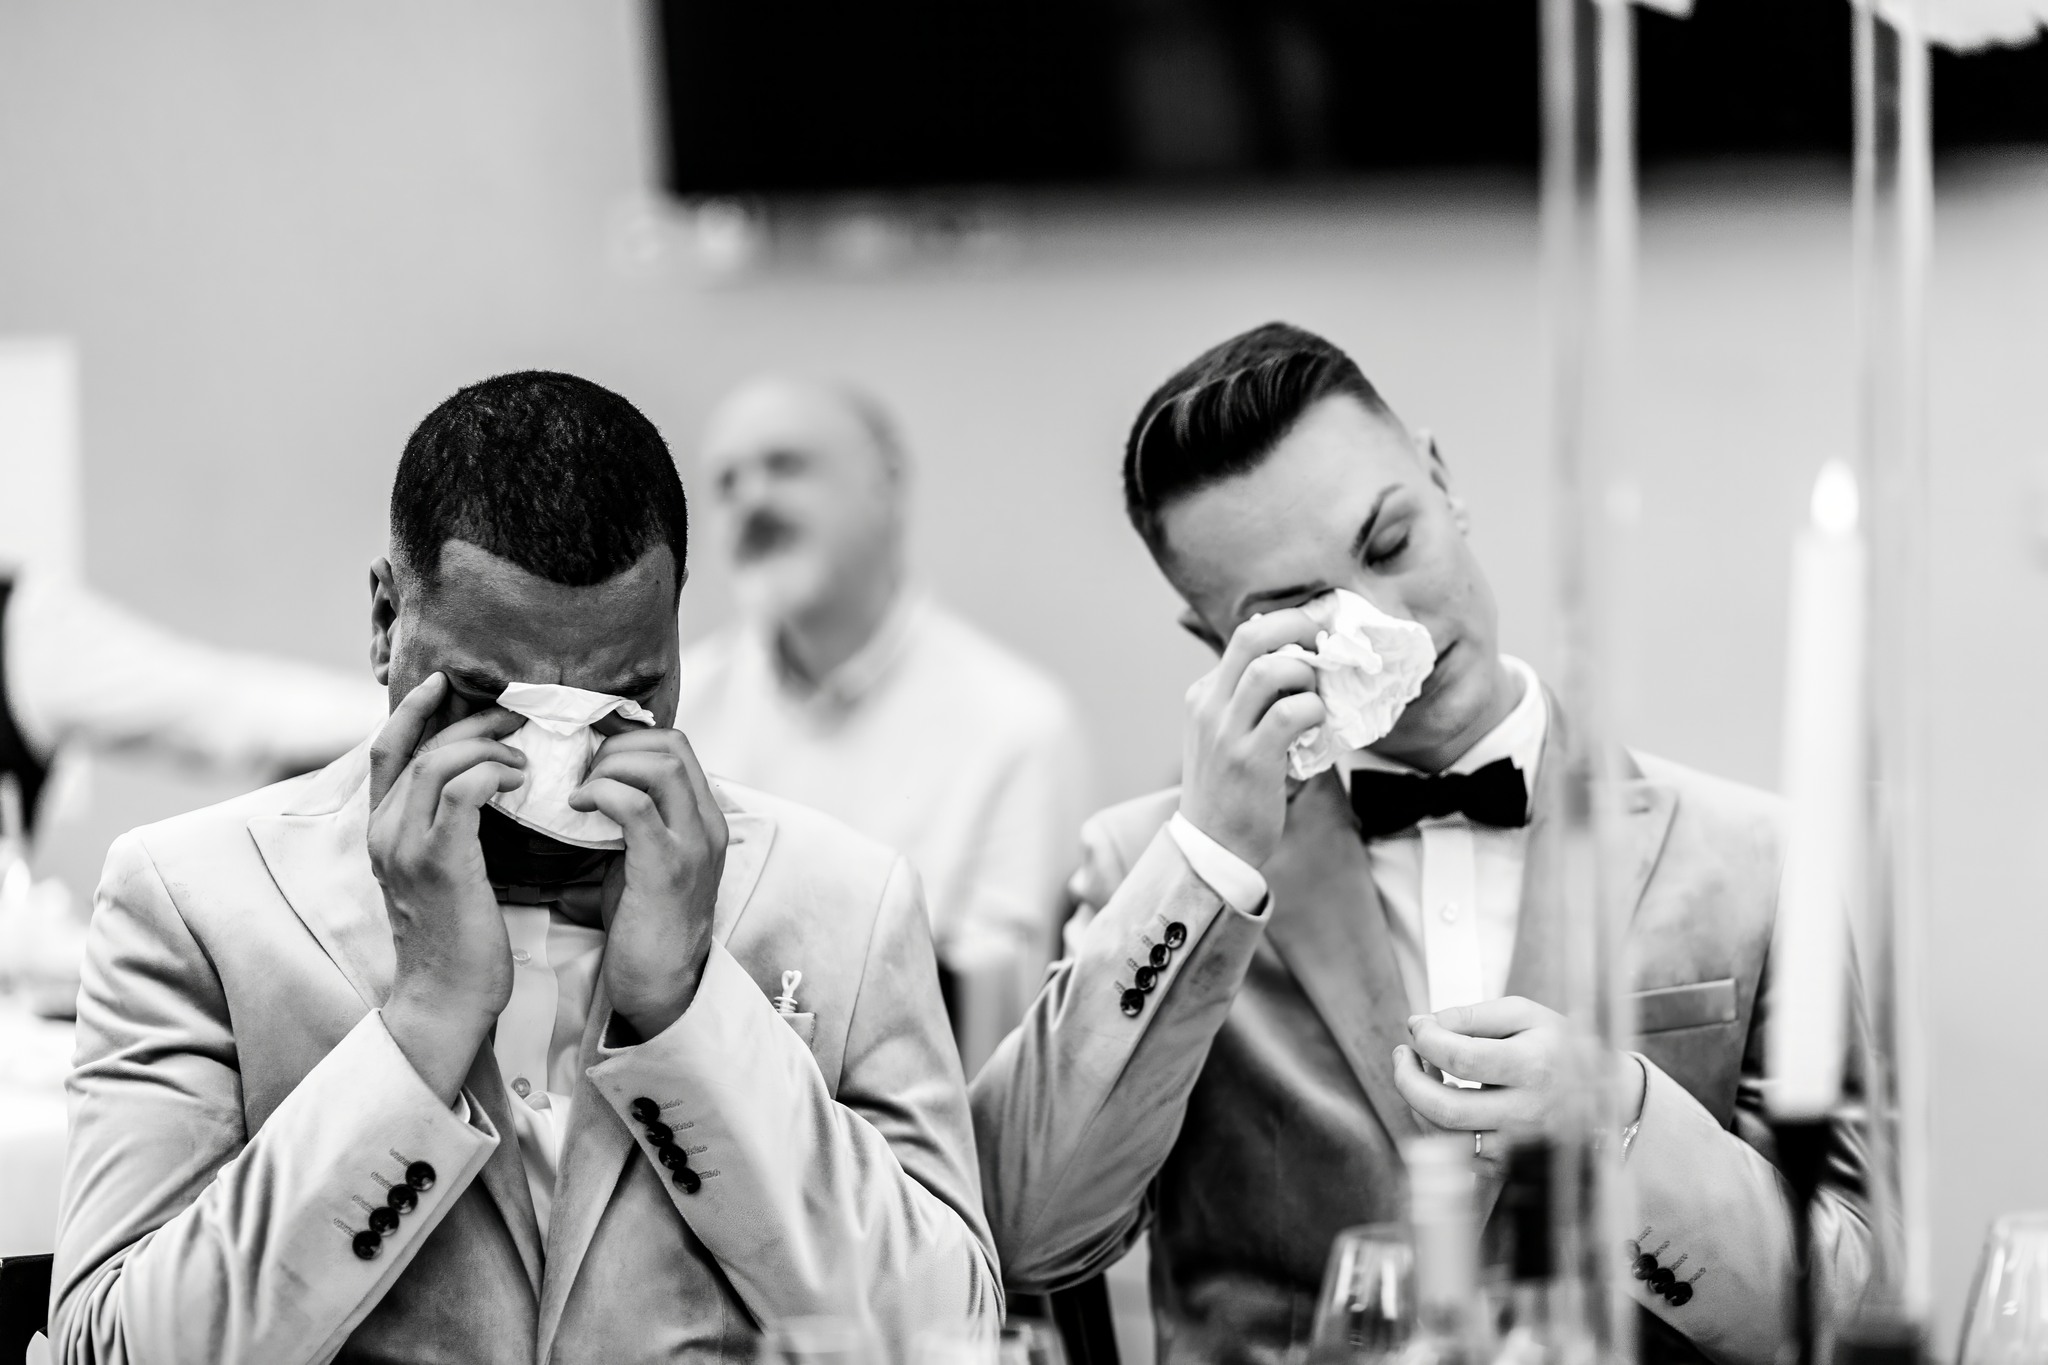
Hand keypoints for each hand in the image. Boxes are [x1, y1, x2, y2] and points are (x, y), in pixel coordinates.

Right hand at [367, 673, 528, 1102]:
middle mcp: (385, 831)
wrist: (446, 1001)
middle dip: (470, 720)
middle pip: (419, 746)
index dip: (413, 709)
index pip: (386, 749)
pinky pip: (462, 792)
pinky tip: (522, 780)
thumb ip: (448, 829)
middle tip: (516, 713)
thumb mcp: (442, 873)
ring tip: (526, 753)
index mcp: (383, 830)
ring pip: (440, 760)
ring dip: (489, 745)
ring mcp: (408, 846)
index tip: (447, 681)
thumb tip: (482, 787)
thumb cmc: (457, 938)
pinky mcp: (441, 863)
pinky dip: (494, 773)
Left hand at [569, 726, 728, 1040]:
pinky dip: (601, 794)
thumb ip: (637, 820)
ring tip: (581, 790)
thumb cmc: (648, 924)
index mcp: (705, 819)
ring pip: (660, 766)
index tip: (592, 752)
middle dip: (617, 746)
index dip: (629, 737)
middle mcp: (707, 825)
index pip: (677, 746)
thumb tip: (595, 782)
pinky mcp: (665, 868)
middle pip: (671, 745)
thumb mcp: (650, 859)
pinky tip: (578, 806)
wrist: (663, 983)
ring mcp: (692, 845)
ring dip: (610, 767)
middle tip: (583, 773)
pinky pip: (635, 807)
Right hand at [1177, 609, 1326, 868]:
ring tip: (1316, 695)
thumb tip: (1291, 662)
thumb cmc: (1229, 791)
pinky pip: (1288, 714)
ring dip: (1305, 673)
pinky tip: (1317, 726)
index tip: (1317, 631)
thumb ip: (1246, 702)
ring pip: (1269, 669)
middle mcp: (1209, 706)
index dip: (1286, 626)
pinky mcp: (1249, 760)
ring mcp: (1225, 732)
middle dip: (1297, 625)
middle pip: (1250, 636)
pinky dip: (1313, 711)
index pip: (1243, 638)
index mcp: (1203, 696)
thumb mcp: (1223, 736)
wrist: (1212, 848)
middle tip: (1325, 638)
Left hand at [1392, 996, 1647, 1144]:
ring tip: (1422, 1074)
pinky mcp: (1510, 1165)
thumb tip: (1421, 1024)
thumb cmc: (1560, 1047)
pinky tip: (1441, 1100)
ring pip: (1446, 1138)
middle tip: (1402, 1054)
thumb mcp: (1525, 1015)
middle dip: (1407, 1079)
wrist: (1605, 1093)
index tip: (1418, 1027)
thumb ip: (1472, 1015)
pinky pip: (1457, 1156)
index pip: (1460, 1058)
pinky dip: (1436, 1127)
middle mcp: (1525, 1113)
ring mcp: (1518, 1146)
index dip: (1426, 1040)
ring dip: (1418, 1104)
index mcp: (1532, 1067)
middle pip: (1445, 1109)